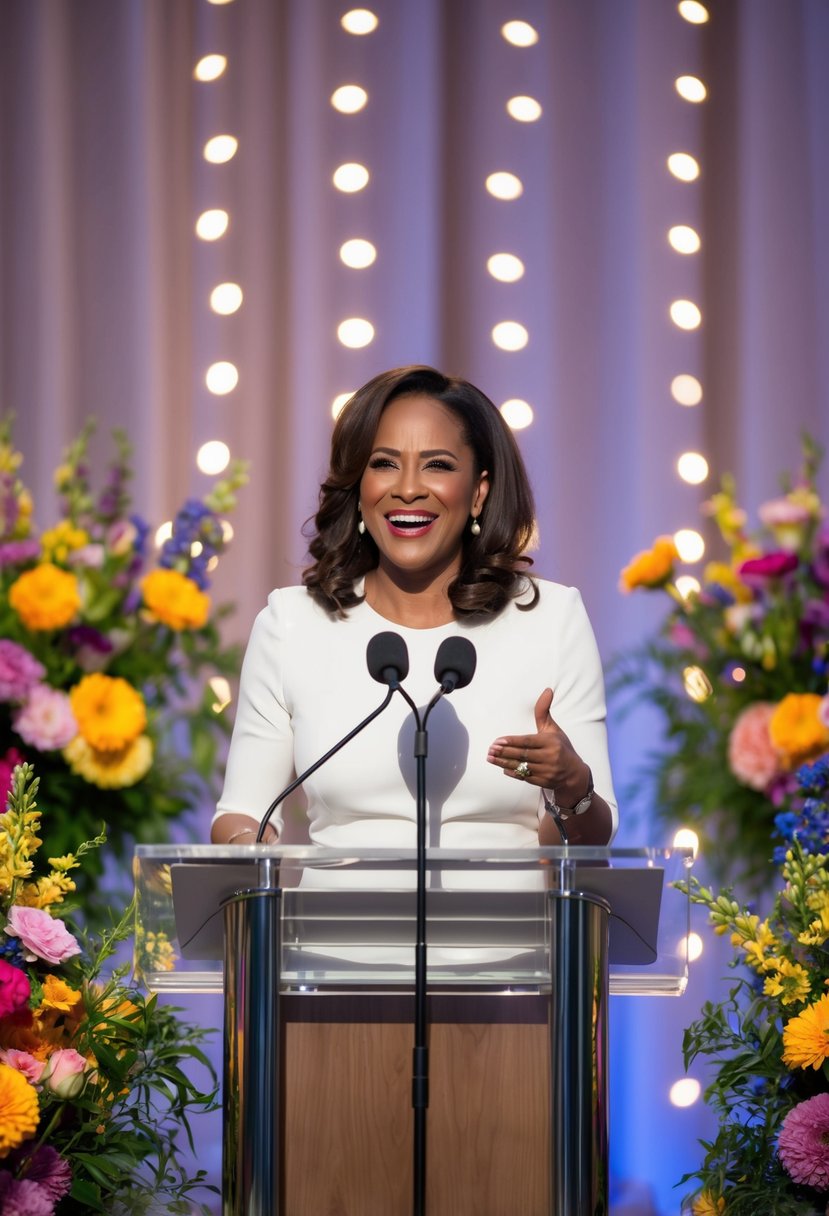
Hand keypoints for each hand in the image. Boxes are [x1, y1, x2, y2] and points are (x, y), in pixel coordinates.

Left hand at [486, 687, 589, 802]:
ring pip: (522, 766)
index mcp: (551, 742)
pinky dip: (513, 772)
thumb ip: (544, 712)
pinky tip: (502, 767)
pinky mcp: (543, 782)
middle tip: (490, 749)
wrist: (574, 774)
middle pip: (522, 754)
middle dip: (504, 752)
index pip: (528, 742)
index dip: (512, 742)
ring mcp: (546, 771)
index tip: (498, 741)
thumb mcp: (553, 729)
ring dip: (504, 762)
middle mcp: (549, 757)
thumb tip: (547, 690)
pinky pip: (525, 777)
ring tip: (490, 758)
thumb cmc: (561, 747)